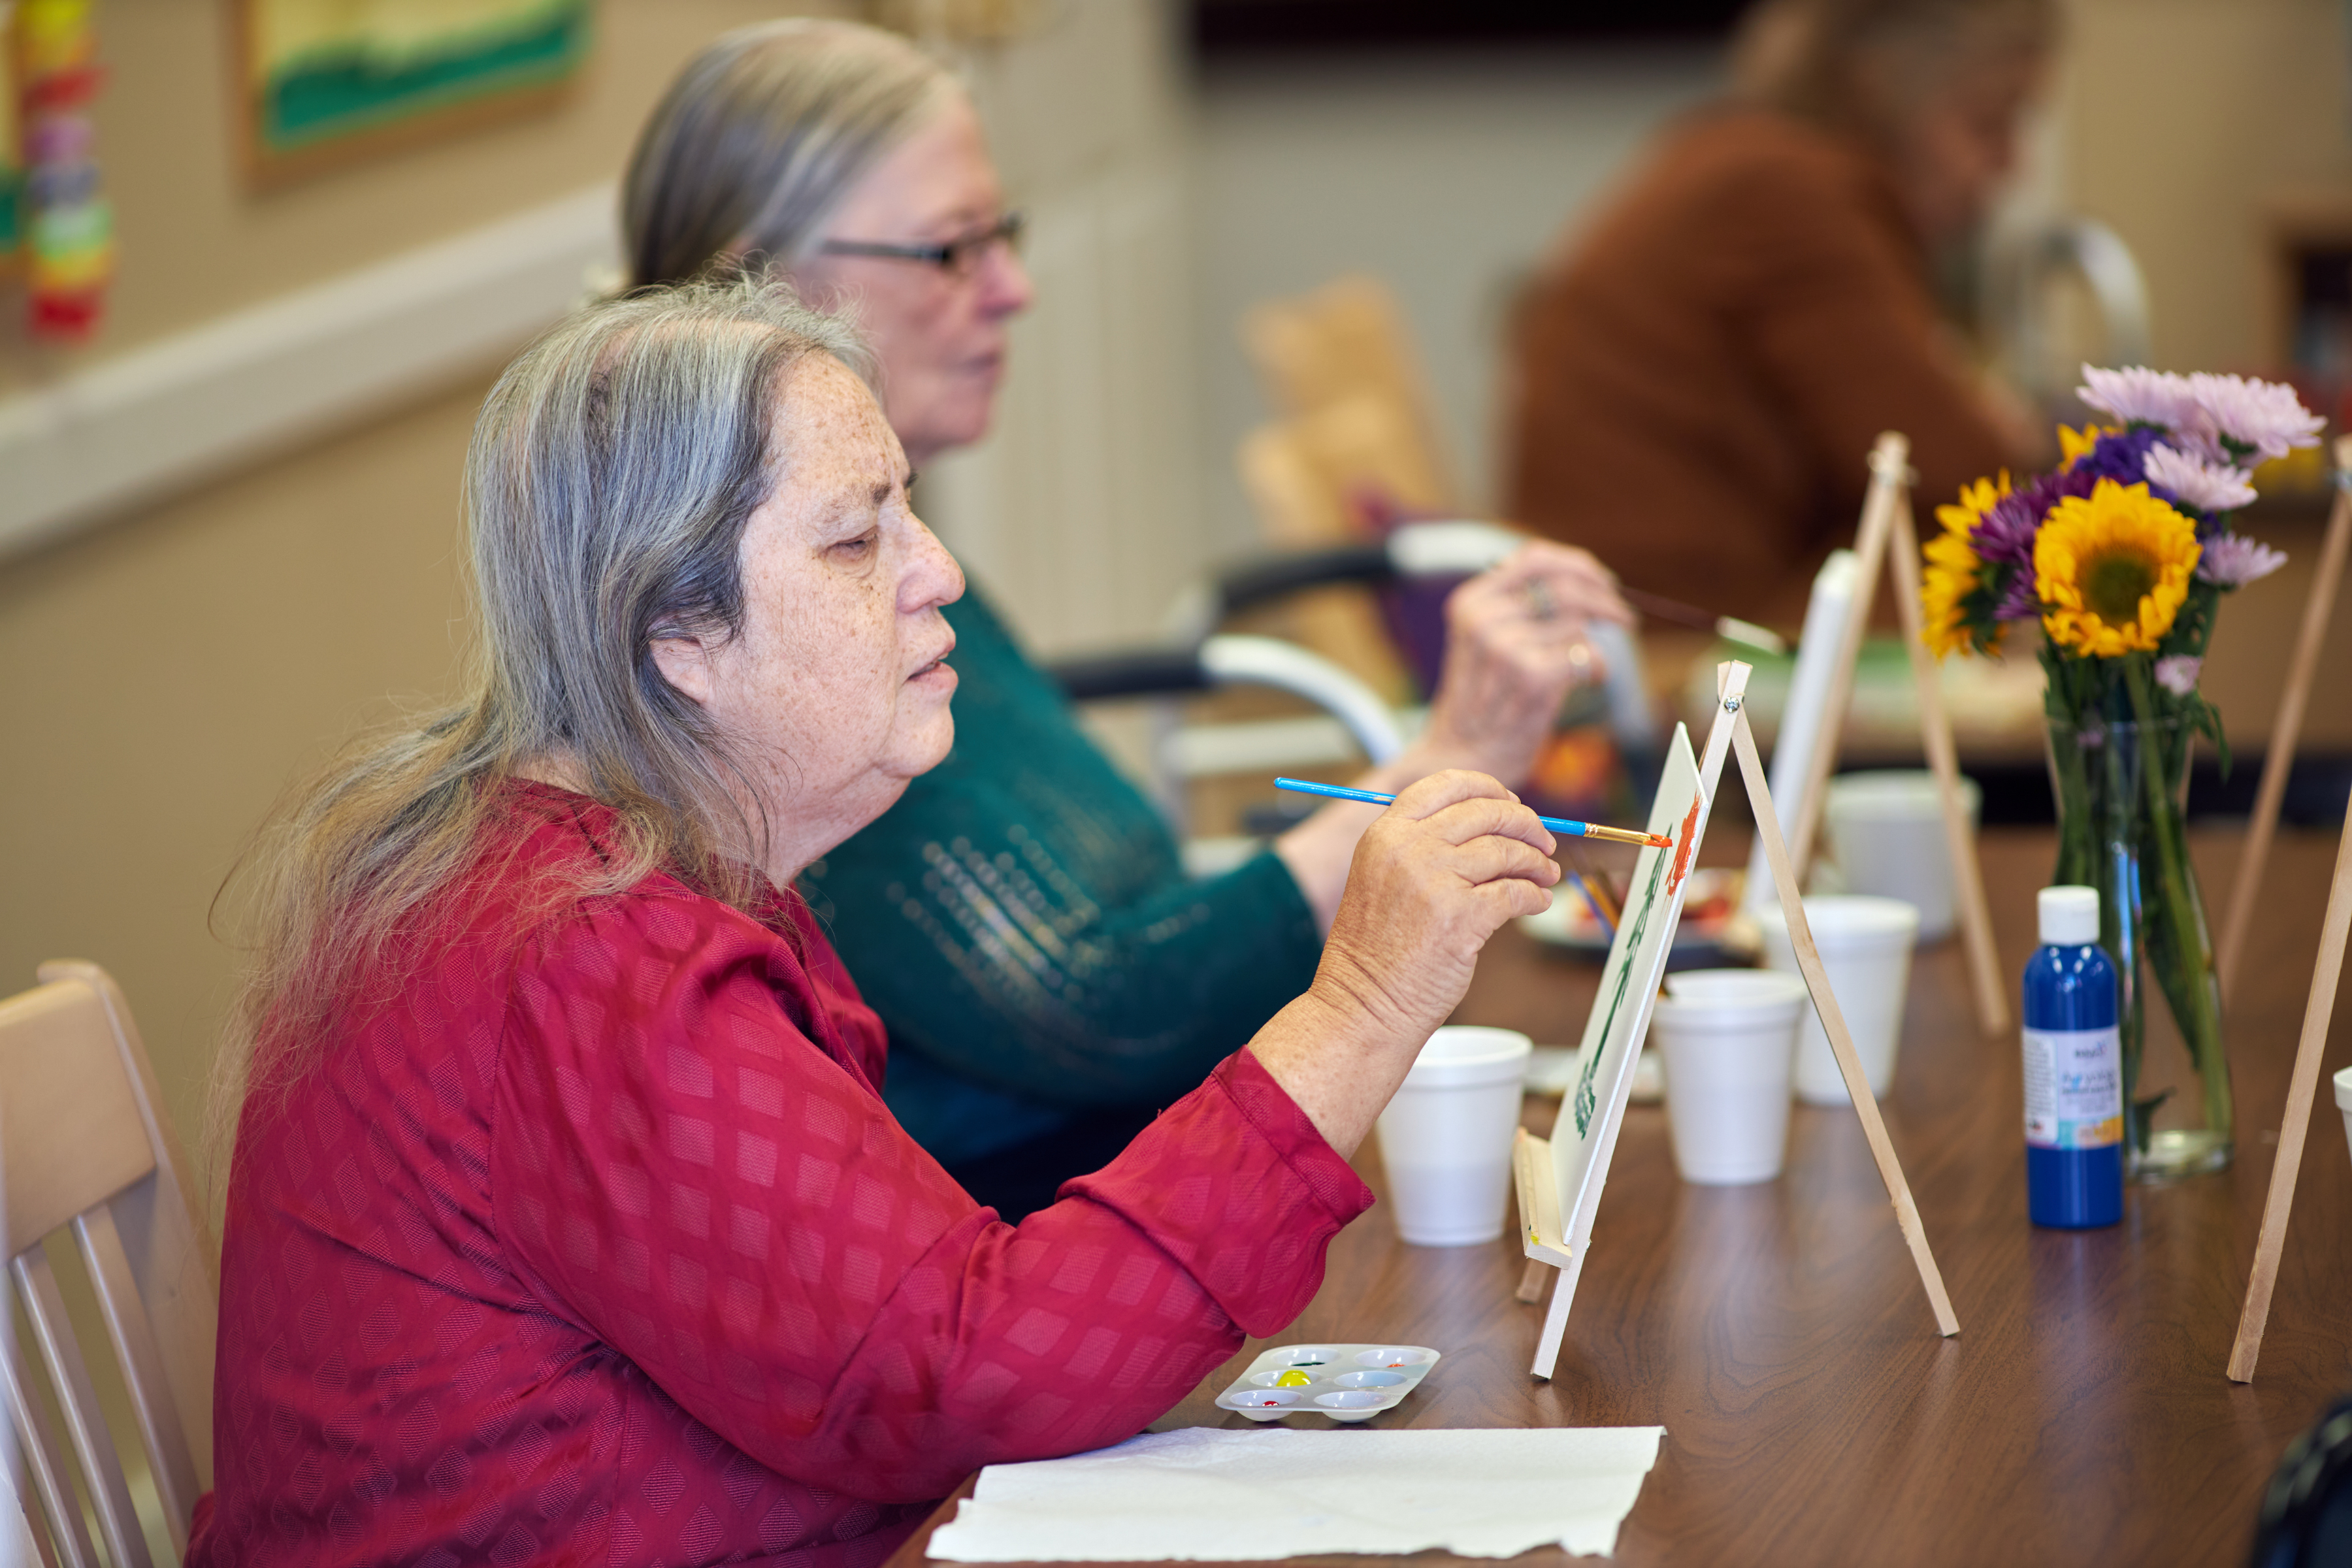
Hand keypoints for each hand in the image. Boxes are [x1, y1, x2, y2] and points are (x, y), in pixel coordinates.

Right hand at [1251, 771, 1559, 1154]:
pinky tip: (1538, 901)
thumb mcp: (1381, 879)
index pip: (1447, 785)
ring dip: (1536, 862)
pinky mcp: (1462, 918)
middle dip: (1525, 823)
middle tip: (1543, 842)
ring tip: (1546, 875)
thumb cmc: (1375, 951)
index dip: (1489, 789)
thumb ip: (1422, 848)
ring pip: (1507, 851)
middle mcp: (1409, 849)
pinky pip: (1516, 892)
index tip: (1512, 803)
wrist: (1363, 1004)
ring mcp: (1436, 881)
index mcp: (1386, 834)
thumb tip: (1492, 828)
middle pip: (1486, 812)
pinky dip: (1535, 895)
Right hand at [1416, 542, 1631, 786]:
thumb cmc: (1484, 702)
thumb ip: (1521, 608)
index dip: (1578, 565)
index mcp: (1470, 602)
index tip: (1603, 581)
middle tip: (1624, 617)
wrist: (1462, 758)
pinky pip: (1586, 655)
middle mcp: (1484, 619)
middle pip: (1565, 586)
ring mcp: (1505, 647)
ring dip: (1594, 645)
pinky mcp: (1532, 677)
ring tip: (1588, 668)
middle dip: (1605, 599)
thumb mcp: (1485, 641)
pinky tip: (1591, 680)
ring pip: (1577, 624)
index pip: (1535, 558)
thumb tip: (1588, 581)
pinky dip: (1598, 667)